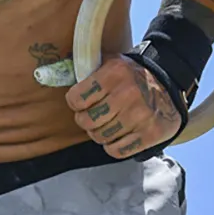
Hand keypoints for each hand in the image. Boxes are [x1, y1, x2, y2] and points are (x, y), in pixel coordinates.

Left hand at [66, 54, 181, 158]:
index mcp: (114, 73)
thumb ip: (85, 70)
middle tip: (94, 116)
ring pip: (101, 138)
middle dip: (86, 121)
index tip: (82, 102)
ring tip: (108, 123)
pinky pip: (117, 151)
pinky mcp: (151, 134)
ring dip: (100, 134)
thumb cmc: (130, 75)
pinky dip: (114, 146)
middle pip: (87, 122)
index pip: (76, 99)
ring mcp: (140, 116)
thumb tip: (45, 74)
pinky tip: (119, 134)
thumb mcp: (110, 63)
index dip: (76, 103)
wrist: (168, 81)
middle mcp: (128, 94)